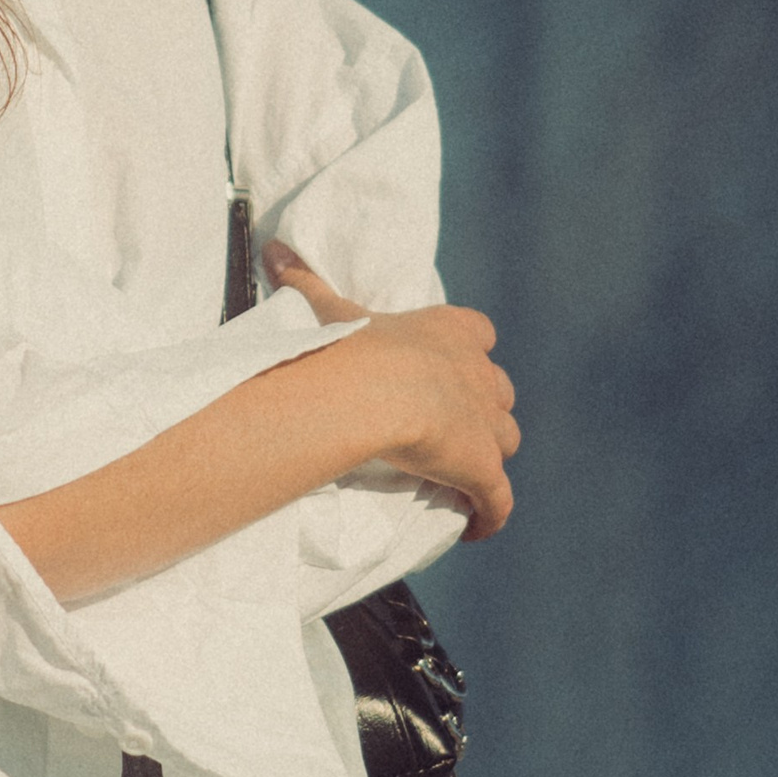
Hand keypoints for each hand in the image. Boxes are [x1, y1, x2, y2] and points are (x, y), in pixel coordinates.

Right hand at [261, 238, 517, 539]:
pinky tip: (475, 526)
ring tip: (458, 474)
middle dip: (482, 407)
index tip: (447, 369)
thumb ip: (309, 283)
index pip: (478, 333)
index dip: (468, 352)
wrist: (374, 391)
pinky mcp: (484, 471)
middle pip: (497, 391)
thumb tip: (273, 250)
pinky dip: (491, 514)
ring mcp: (487, 425)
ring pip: (505, 440)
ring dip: (488, 455)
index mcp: (450, 331)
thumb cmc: (355, 348)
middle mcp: (479, 374)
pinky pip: (499, 501)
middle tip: (447, 426)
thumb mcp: (333, 312)